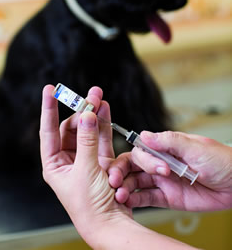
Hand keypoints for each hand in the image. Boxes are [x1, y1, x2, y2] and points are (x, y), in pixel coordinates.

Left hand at [40, 85, 130, 246]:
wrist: (110, 224)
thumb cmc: (90, 205)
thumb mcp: (86, 170)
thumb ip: (87, 141)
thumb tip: (86, 115)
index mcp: (55, 164)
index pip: (48, 130)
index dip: (49, 109)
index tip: (49, 90)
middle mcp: (69, 160)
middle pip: (71, 127)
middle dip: (80, 110)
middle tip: (90, 95)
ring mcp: (86, 159)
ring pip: (87, 130)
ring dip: (93, 113)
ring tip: (98, 96)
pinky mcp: (103, 161)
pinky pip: (102, 137)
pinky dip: (104, 124)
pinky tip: (105, 110)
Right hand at [109, 131, 231, 211]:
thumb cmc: (221, 161)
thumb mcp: (195, 147)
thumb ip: (169, 141)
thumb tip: (145, 135)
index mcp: (167, 147)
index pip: (142, 149)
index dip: (142, 159)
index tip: (158, 168)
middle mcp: (161, 162)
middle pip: (133, 164)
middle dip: (122, 171)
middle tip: (116, 180)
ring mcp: (163, 180)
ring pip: (136, 181)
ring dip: (125, 186)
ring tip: (119, 194)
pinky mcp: (168, 197)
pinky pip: (147, 198)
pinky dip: (135, 199)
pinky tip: (127, 200)